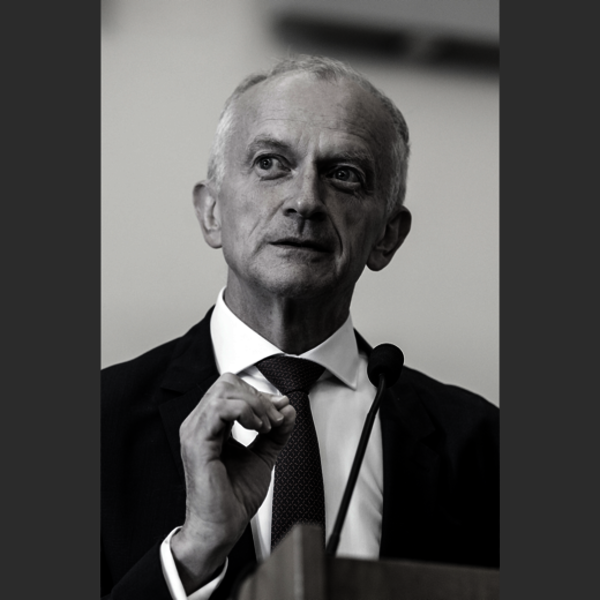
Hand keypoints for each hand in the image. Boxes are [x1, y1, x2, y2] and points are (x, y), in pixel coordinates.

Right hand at [171, 373, 295, 592]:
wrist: (222, 527)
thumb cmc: (233, 497)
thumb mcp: (262, 456)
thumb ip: (275, 432)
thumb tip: (288, 409)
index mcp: (211, 425)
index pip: (232, 389)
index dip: (260, 395)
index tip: (280, 410)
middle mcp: (200, 424)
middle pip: (227, 383)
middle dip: (258, 397)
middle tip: (274, 419)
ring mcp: (196, 431)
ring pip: (224, 391)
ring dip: (255, 404)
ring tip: (267, 426)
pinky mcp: (197, 442)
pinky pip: (219, 409)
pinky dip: (245, 412)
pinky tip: (257, 428)